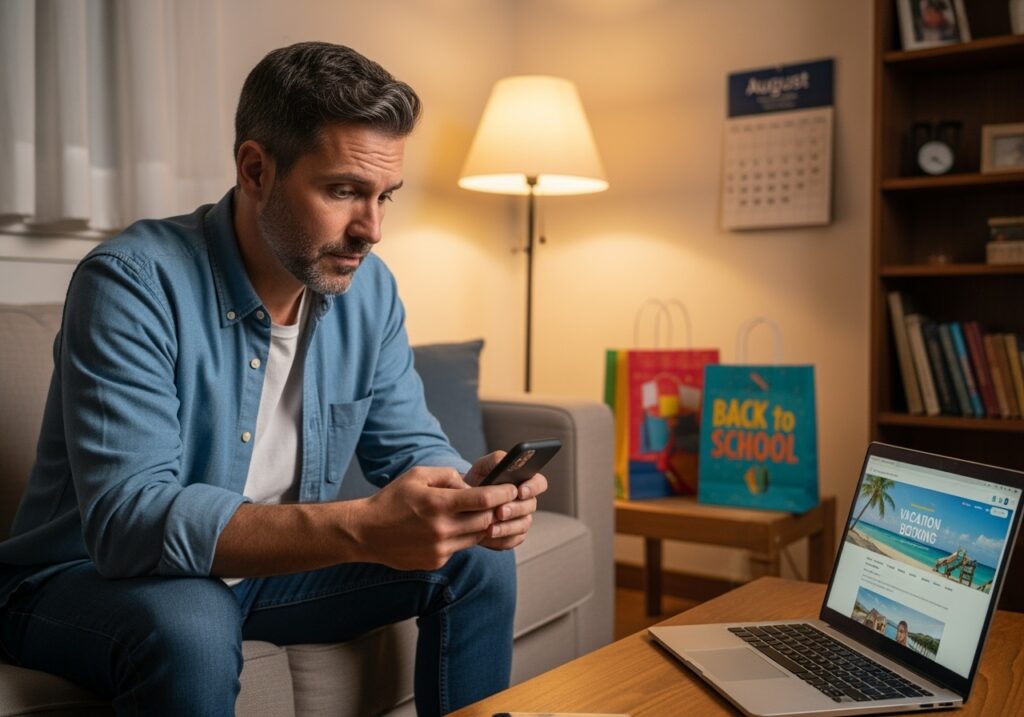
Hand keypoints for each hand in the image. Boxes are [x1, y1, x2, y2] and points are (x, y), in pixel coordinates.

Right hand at [357, 465, 516, 569]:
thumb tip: (470, 484)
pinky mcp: (436, 561)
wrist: (365, 532)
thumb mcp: (418, 475)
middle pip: (486, 520)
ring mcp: (440, 549)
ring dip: (481, 525)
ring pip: (476, 537)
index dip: (503, 493)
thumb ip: (448, 475)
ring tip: (477, 513)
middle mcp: (442, 529)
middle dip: (496, 510)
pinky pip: (460, 548)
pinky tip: (450, 528)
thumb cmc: (392, 500)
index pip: (484, 499)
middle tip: (502, 501)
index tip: (512, 488)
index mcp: (439, 504)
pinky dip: (461, 537)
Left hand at [465, 451, 548, 550]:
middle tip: (500, 511)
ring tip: (489, 528)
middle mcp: (527, 501)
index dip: (533, 487)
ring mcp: (522, 519)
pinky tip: (487, 537)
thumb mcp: (483, 466)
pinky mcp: (513, 536)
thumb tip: (506, 461)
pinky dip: (500, 539)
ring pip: (522, 525)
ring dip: (507, 527)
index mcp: (525, 481)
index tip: (520, 490)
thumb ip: (496, 460)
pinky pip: (512, 540)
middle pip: (530, 506)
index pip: (539, 483)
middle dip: (515, 509)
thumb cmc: (477, 481)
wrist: (463, 503)